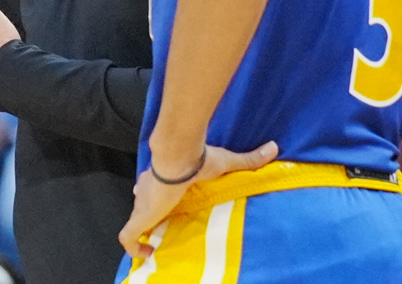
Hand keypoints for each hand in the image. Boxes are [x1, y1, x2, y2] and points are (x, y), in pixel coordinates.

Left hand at [119, 140, 278, 257]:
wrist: (177, 156)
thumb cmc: (198, 158)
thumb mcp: (227, 161)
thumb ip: (248, 159)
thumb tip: (274, 147)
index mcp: (164, 177)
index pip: (157, 188)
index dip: (161, 197)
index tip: (170, 205)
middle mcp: (149, 190)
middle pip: (145, 203)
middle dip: (153, 215)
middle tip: (167, 226)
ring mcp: (143, 204)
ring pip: (137, 220)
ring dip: (145, 231)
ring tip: (158, 244)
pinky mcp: (140, 217)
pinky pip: (128, 237)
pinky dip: (134, 247)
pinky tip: (146, 254)